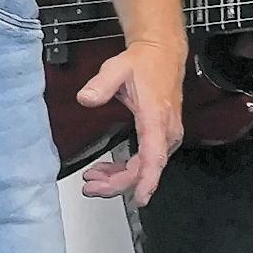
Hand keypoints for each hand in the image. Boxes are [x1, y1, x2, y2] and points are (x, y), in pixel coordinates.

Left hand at [74, 43, 183, 203]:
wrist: (163, 53)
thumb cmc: (144, 63)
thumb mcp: (117, 69)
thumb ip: (100, 85)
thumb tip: (86, 98)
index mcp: (156, 118)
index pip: (154, 158)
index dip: (145, 181)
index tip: (139, 199)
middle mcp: (166, 131)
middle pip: (145, 169)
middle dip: (117, 184)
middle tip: (90, 187)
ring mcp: (167, 135)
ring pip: (145, 167)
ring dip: (119, 178)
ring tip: (92, 179)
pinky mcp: (162, 136)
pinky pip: (146, 160)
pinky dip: (126, 168)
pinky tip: (108, 169)